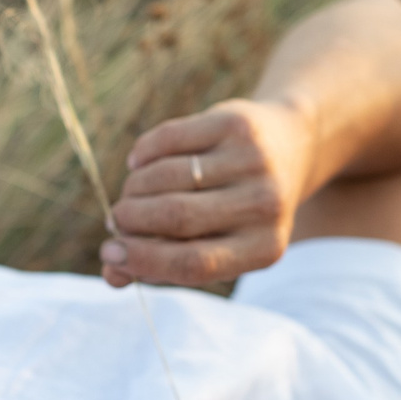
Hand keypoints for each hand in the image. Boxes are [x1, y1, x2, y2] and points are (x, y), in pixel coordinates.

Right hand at [102, 98, 316, 287]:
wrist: (290, 146)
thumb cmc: (237, 210)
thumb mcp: (217, 242)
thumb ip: (165, 263)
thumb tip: (112, 275)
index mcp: (264, 248)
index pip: (193, 264)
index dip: (142, 260)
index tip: (110, 255)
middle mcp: (264, 205)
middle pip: (175, 216)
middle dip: (130, 219)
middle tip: (116, 219)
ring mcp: (253, 161)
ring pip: (167, 176)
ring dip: (133, 188)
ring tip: (131, 195)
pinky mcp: (236, 124)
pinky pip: (168, 139)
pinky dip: (142, 154)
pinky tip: (140, 164)